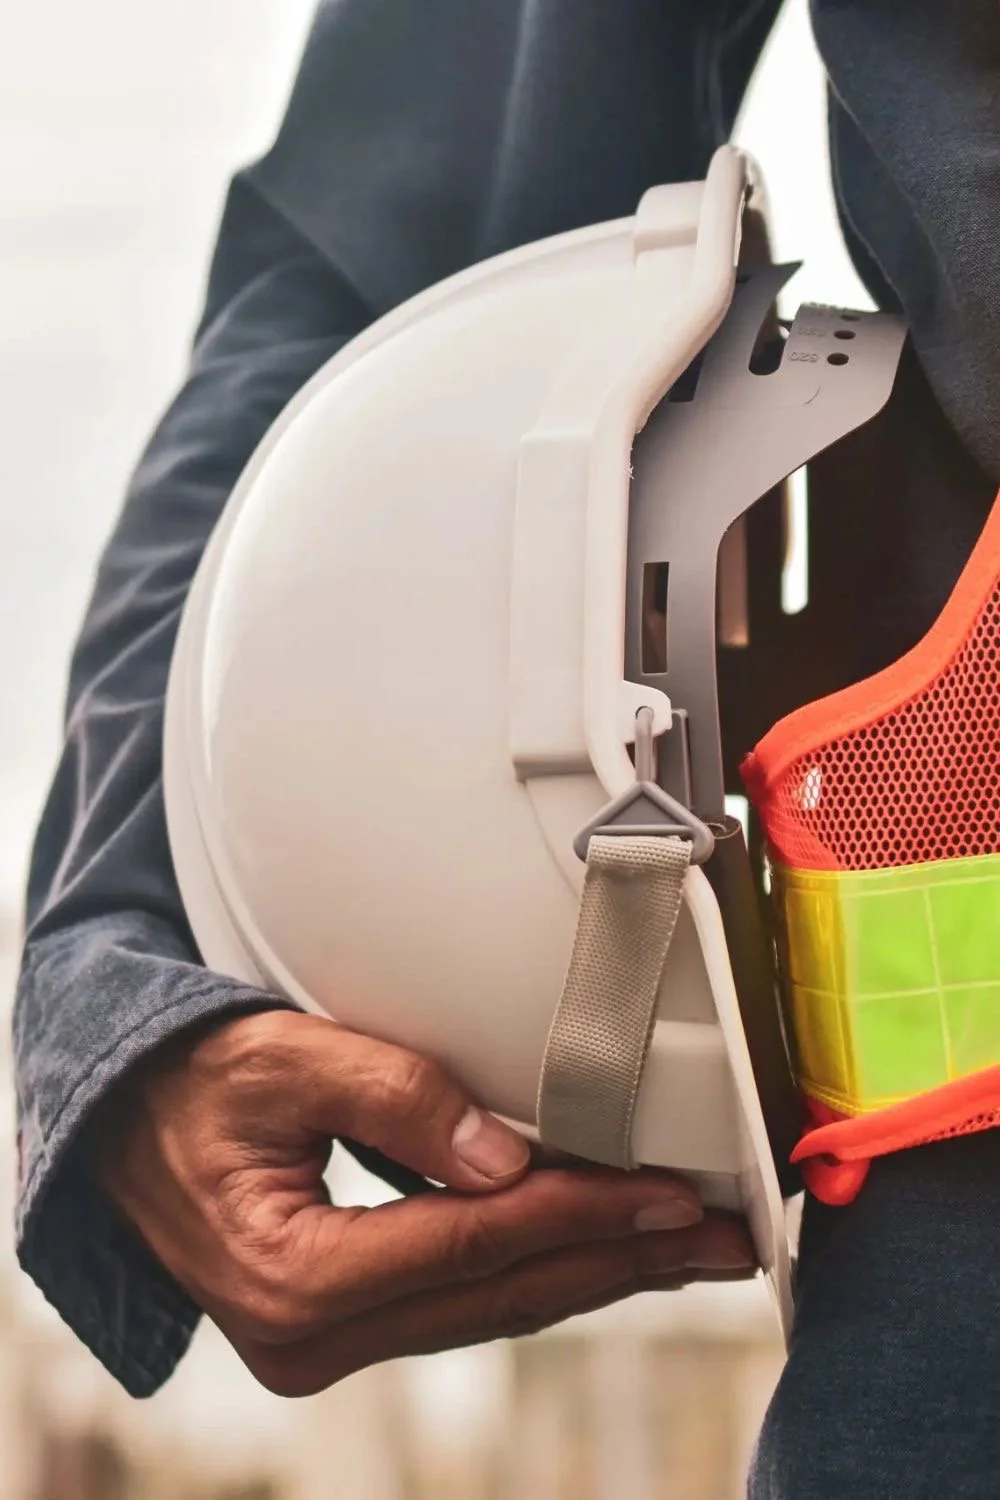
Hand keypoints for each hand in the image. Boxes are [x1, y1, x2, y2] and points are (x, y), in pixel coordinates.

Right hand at [91, 1009, 755, 1396]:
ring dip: (597, 1271)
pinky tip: (603, 1249)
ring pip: (494, 1306)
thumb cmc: (190, 1080)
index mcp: (290, 1277)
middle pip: (500, 1295)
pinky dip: (542, 1268)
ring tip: (690, 1247)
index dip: (579, 1215)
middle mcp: (311, 1335)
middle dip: (621, 1260)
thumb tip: (509, 1159)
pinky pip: (466, 1299)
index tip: (669, 1195)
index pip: (470, 1246)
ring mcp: (327, 1340)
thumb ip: (393, 1099)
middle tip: (724, 1237)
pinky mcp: (344, 1323)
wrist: (120, 1123)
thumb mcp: (282, 1060)